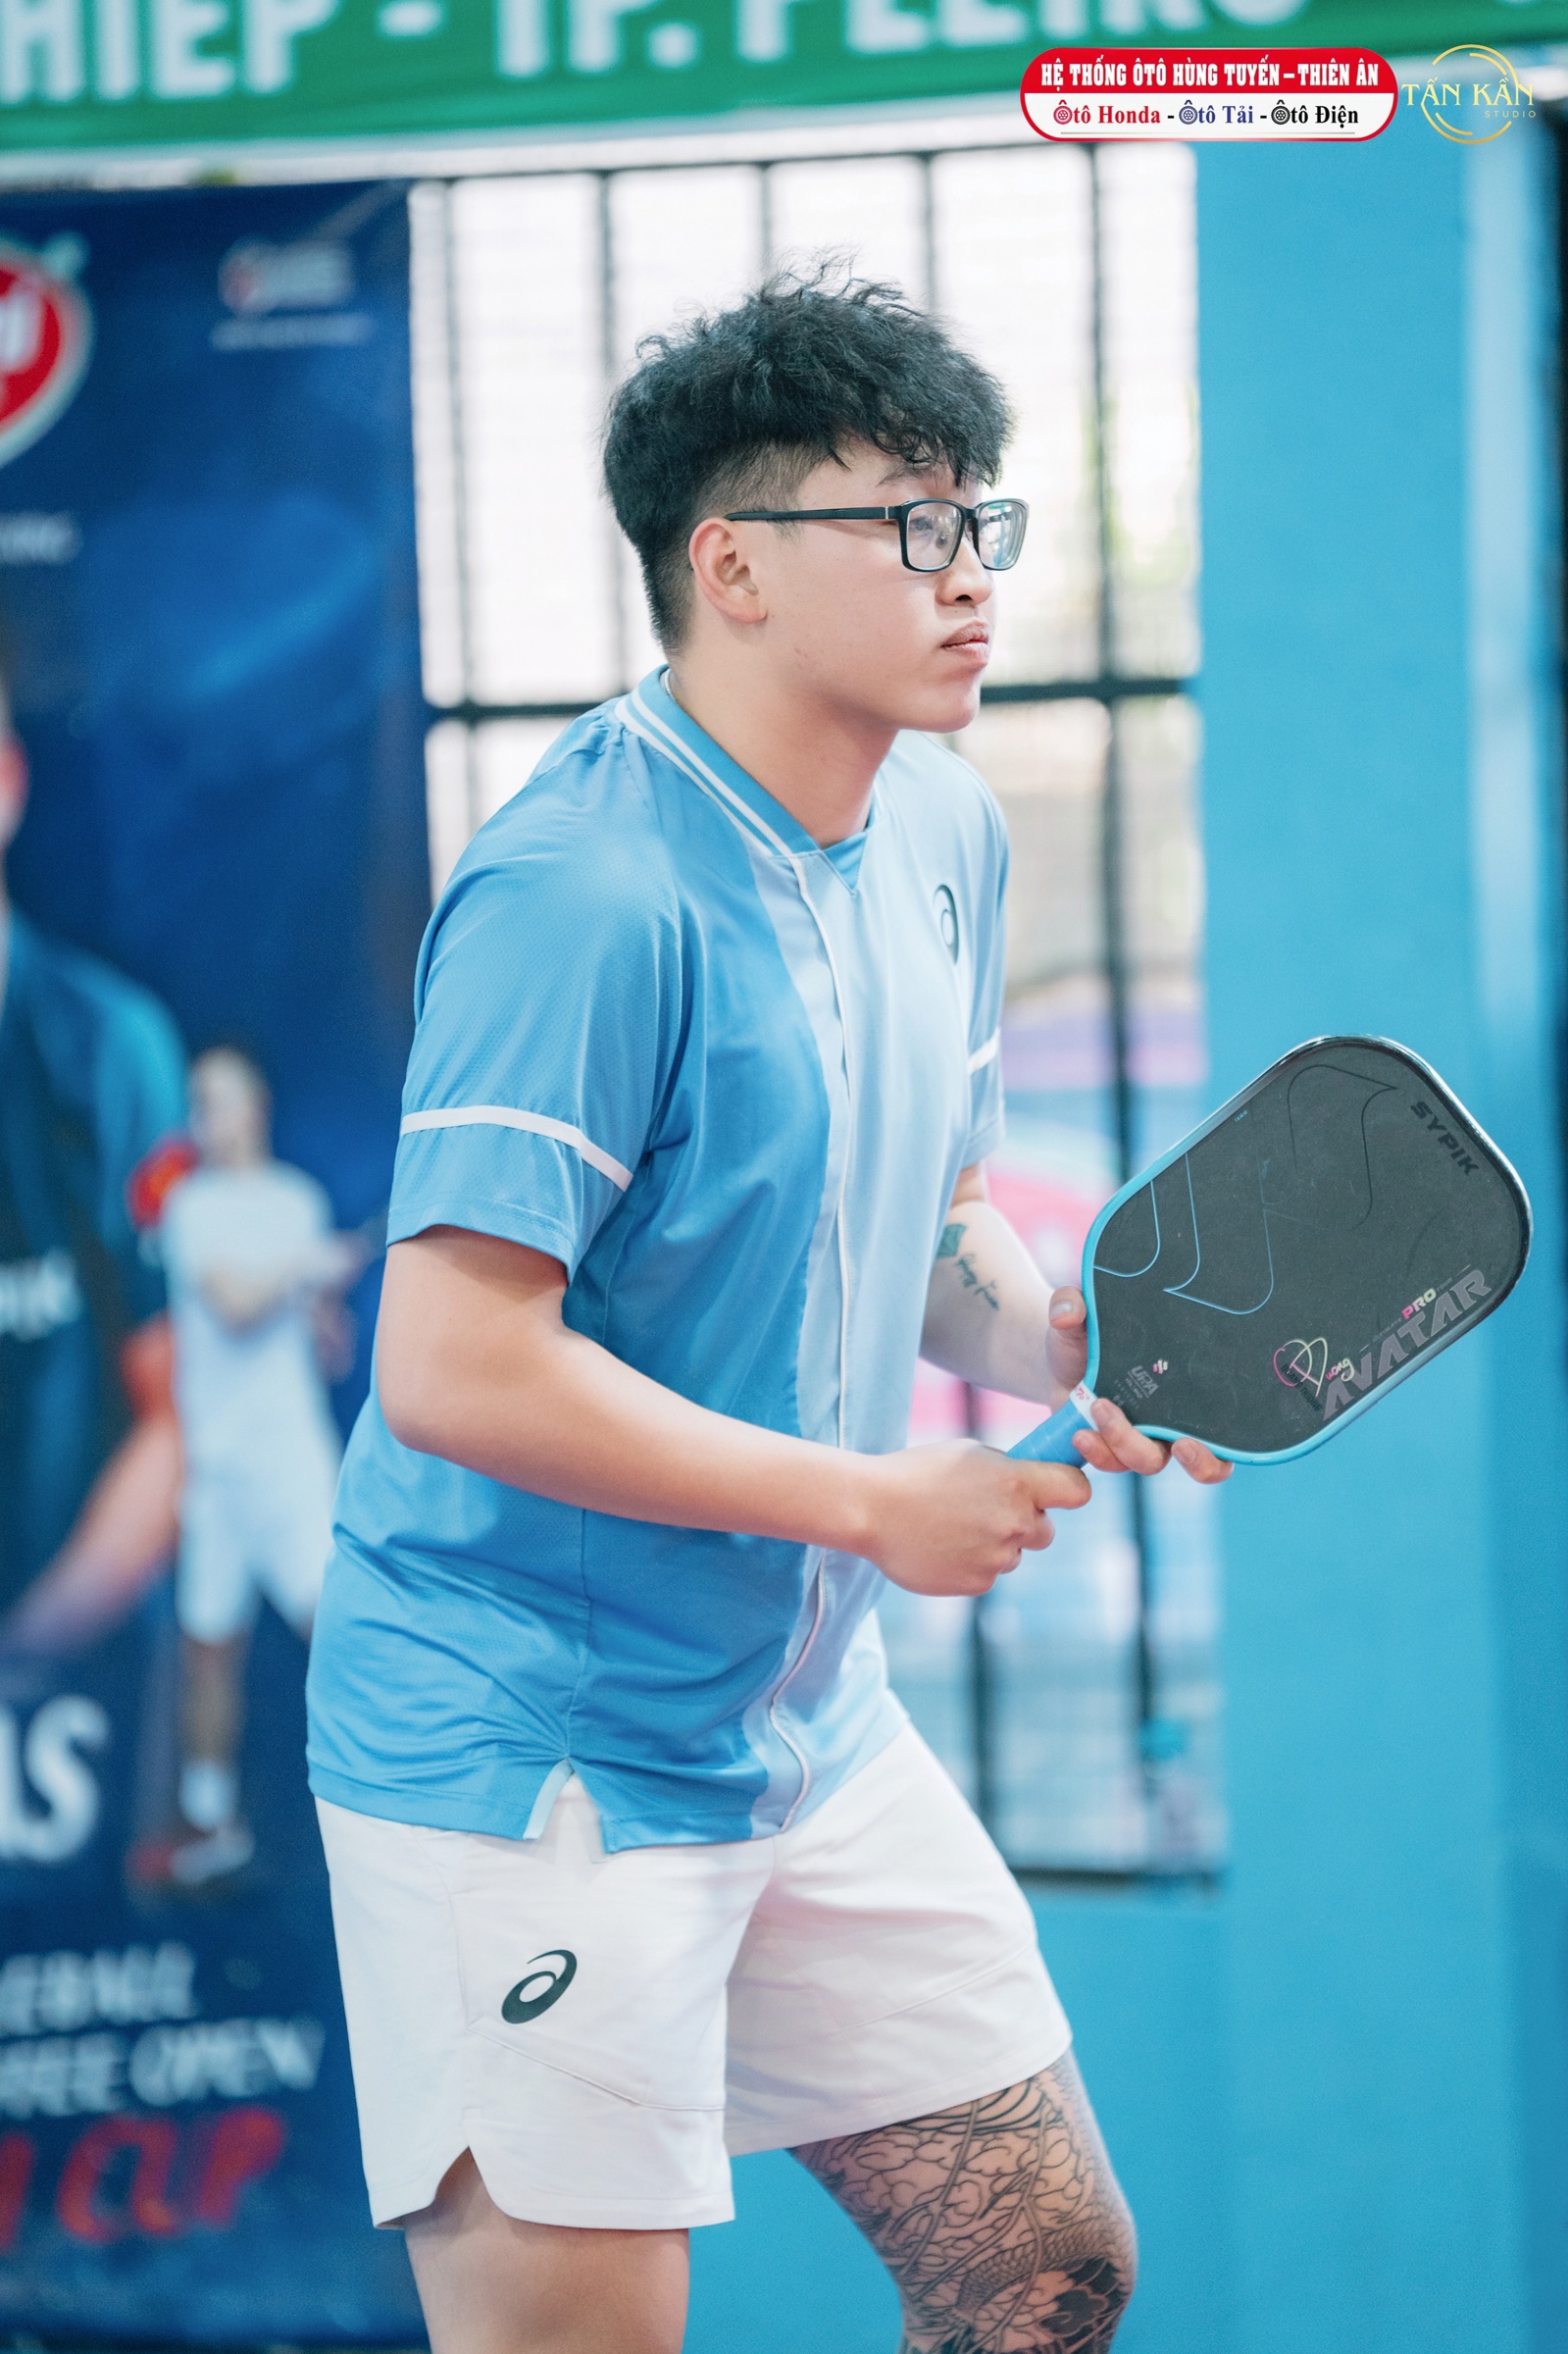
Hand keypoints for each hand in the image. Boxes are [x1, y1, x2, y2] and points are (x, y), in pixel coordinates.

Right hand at [859, 1442, 1091, 1597]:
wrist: (871, 1510)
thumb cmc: (917, 1472)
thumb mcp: (968, 1454)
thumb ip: (1007, 1469)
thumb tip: (1032, 1480)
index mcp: (1016, 1483)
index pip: (1077, 1490)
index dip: (1069, 1489)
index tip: (1057, 1490)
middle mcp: (1014, 1522)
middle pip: (1045, 1530)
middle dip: (1026, 1521)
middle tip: (987, 1510)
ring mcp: (997, 1557)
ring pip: (1013, 1554)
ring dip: (995, 1543)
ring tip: (952, 1526)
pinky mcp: (977, 1583)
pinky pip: (988, 1573)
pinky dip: (972, 1562)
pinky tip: (942, 1545)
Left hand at [1045, 1288, 1231, 1485]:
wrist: (1057, 1355)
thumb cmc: (1087, 1333)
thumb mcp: (1083, 1311)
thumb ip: (1073, 1303)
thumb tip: (1067, 1312)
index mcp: (1184, 1388)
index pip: (1224, 1427)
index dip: (1220, 1448)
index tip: (1196, 1439)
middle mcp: (1170, 1419)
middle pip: (1201, 1460)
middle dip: (1199, 1462)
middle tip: (1182, 1445)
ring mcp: (1140, 1436)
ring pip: (1149, 1463)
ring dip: (1127, 1445)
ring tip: (1098, 1408)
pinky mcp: (1108, 1446)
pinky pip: (1110, 1463)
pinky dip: (1097, 1453)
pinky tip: (1079, 1433)